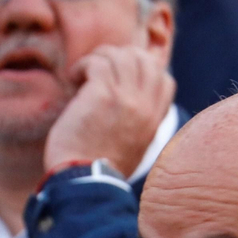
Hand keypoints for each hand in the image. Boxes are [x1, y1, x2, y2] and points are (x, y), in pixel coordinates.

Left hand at [43, 45, 175, 177]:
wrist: (86, 182)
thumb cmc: (100, 168)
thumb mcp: (133, 146)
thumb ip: (137, 123)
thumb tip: (127, 107)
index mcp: (154, 119)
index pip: (164, 79)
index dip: (144, 70)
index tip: (120, 79)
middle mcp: (145, 105)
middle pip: (144, 59)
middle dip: (120, 57)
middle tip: (98, 70)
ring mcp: (126, 98)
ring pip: (121, 55)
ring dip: (99, 58)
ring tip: (83, 75)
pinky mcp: (102, 94)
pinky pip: (98, 62)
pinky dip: (83, 65)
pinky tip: (73, 79)